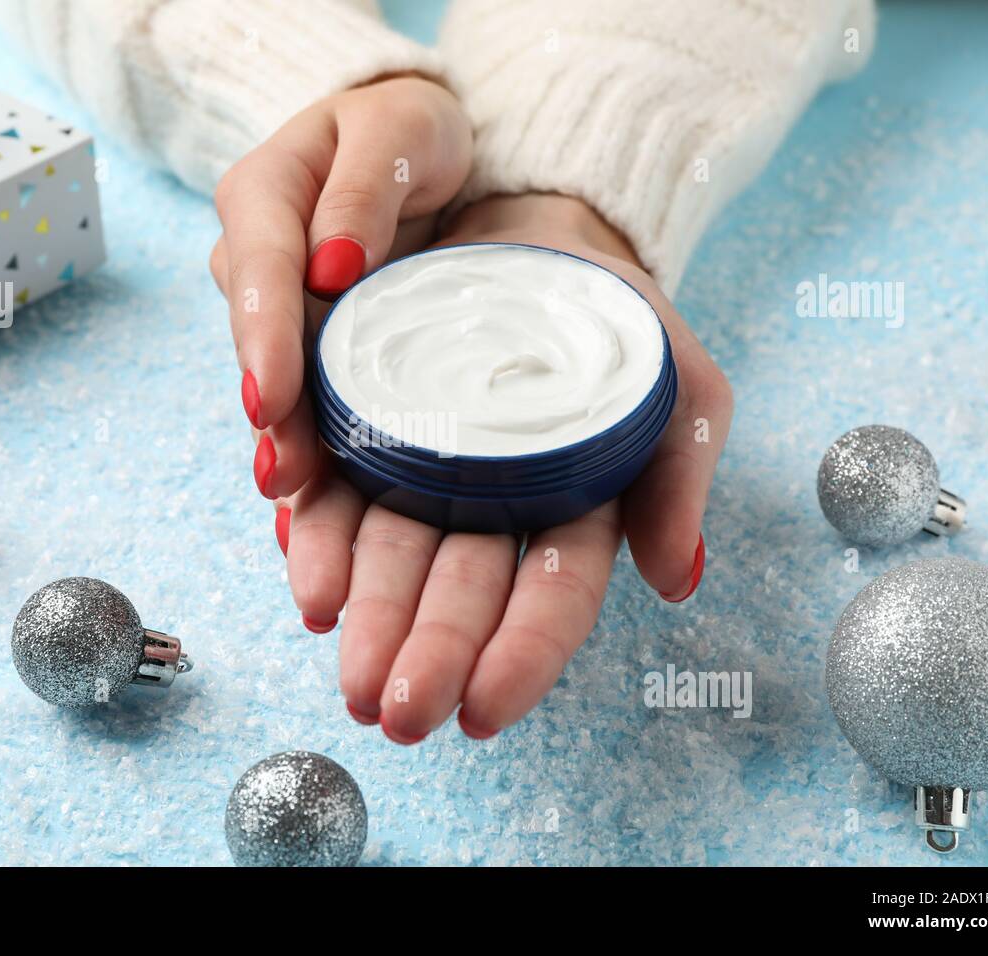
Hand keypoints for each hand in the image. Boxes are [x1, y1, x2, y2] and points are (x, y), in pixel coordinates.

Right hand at [210, 75, 472, 506]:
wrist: (418, 154)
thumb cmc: (409, 133)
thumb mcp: (398, 131)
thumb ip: (363, 190)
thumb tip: (331, 266)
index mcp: (263, 195)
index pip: (260, 268)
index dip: (264, 337)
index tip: (269, 397)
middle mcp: (257, 261)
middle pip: (259, 342)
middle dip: (271, 414)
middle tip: (284, 478)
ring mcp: (280, 310)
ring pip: (278, 382)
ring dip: (287, 446)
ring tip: (298, 510)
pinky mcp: (309, 348)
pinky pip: (307, 400)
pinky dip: (314, 454)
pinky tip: (315, 510)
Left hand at [270, 194, 733, 743]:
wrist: (537, 235)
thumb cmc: (615, 319)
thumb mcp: (678, 380)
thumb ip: (677, 472)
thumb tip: (677, 579)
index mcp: (575, 507)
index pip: (553, 591)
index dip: (522, 653)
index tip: (482, 712)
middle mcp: (494, 506)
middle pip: (462, 588)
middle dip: (428, 652)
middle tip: (392, 711)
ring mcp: (426, 474)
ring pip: (392, 552)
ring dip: (366, 613)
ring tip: (341, 665)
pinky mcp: (367, 431)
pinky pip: (339, 489)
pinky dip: (320, 534)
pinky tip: (309, 580)